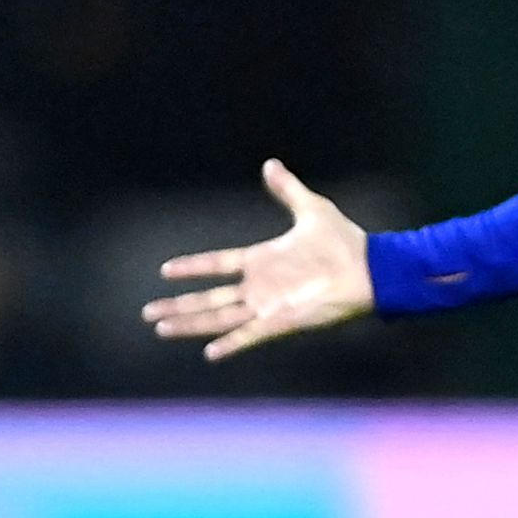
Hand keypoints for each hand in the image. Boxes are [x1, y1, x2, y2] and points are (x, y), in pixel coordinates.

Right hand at [143, 160, 375, 360]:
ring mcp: (267, 306)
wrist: (369, 269)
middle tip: (148, 314)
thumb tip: (270, 164)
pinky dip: (232, 344)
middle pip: (208, 299)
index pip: (217, 265)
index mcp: (262, 261)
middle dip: (177, 306)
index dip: (193, 267)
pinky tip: (209, 353)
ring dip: (190, 323)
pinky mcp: (281, 322)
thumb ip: (287, 189)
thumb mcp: (311, 208)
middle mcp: (259, 287)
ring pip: (218, 318)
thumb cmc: (344, 241)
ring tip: (161, 328)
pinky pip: (250, 335)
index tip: (165, 270)